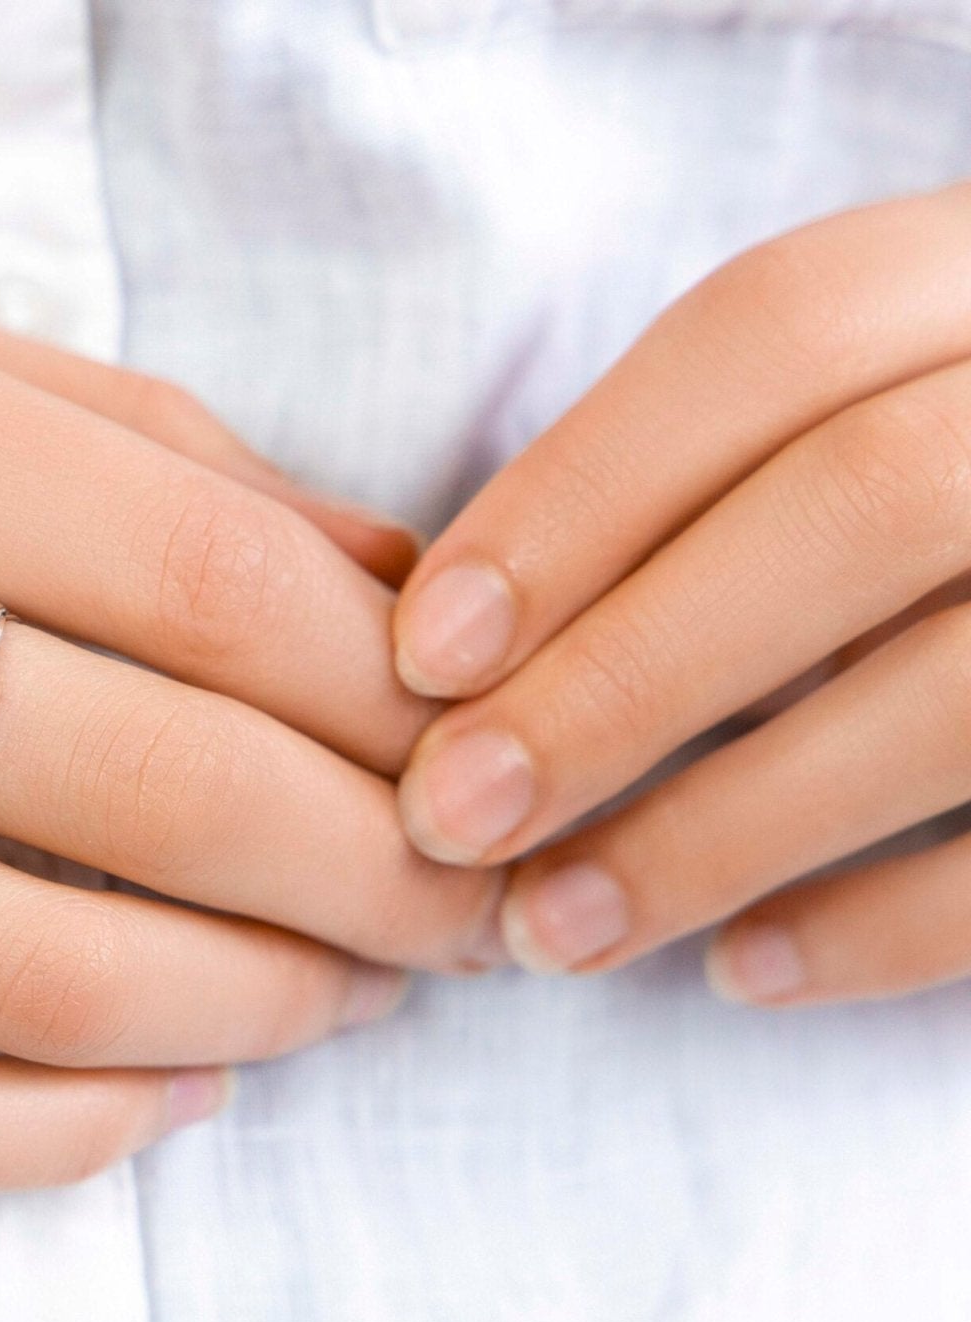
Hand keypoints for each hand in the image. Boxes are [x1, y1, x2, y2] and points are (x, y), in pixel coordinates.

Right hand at [0, 284, 492, 1193]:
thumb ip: (128, 450)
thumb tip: (397, 589)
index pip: (204, 573)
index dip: (393, 695)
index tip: (477, 754)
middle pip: (153, 781)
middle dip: (376, 873)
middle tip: (463, 905)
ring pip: (35, 979)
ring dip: (258, 1012)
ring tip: (344, 994)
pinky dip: (75, 1135)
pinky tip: (169, 1090)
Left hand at [389, 185, 970, 1007]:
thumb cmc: (922, 504)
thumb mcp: (841, 423)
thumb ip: (696, 476)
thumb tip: (455, 640)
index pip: (778, 330)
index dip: (578, 493)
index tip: (422, 651)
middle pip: (861, 501)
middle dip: (623, 676)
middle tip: (449, 817)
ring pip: (960, 687)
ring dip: (719, 830)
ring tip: (550, 927)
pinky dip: (885, 927)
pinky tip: (737, 973)